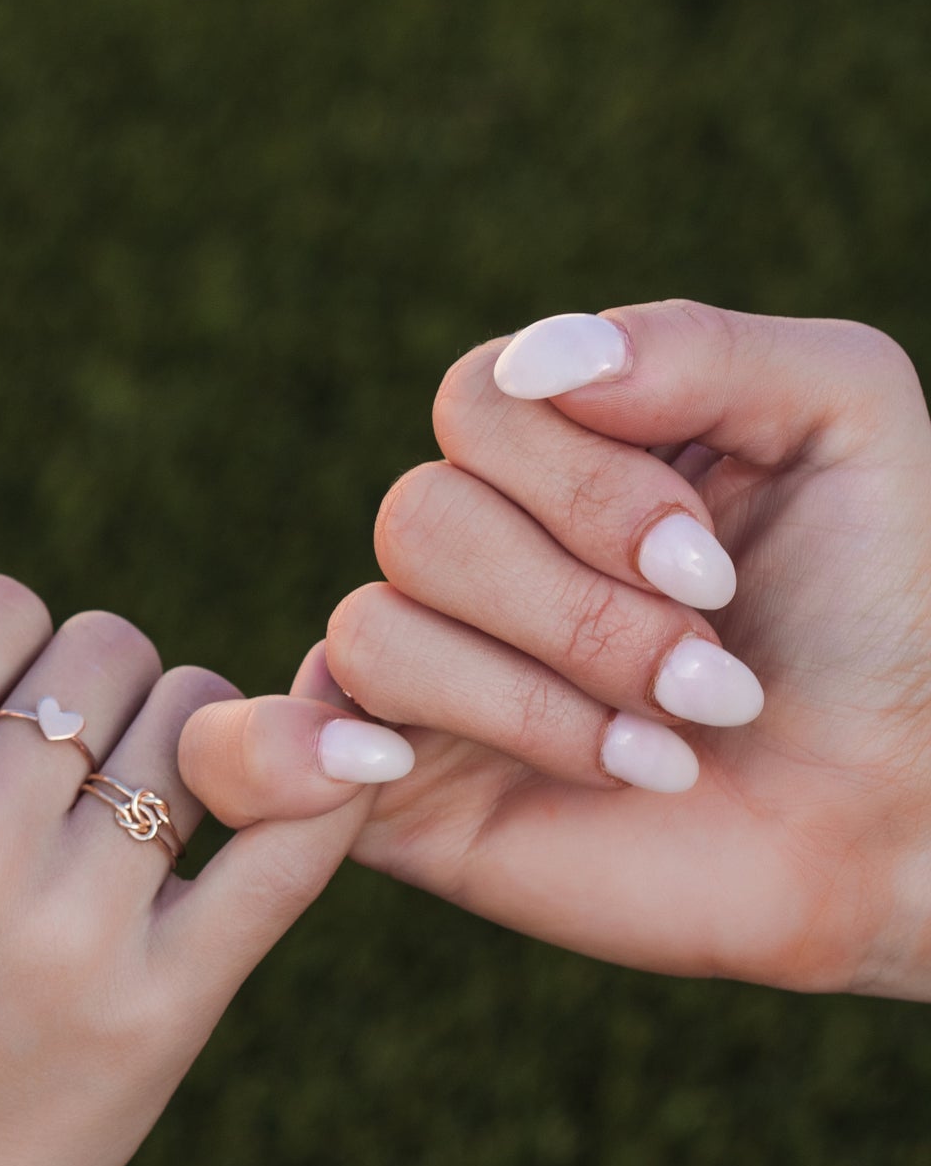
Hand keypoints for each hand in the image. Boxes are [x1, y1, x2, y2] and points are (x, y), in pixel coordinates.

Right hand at [0, 524, 367, 1165]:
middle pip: (105, 650)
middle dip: (84, 691)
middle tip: (46, 782)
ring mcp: (70, 931)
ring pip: (198, 721)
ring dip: (179, 736)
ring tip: (120, 813)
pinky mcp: (161, 1012)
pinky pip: (285, 853)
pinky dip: (333, 778)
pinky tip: (357, 740)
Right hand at [179, 300, 930, 996]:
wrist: (895, 821)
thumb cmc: (876, 620)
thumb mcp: (845, 423)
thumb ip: (700, 344)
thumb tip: (538, 365)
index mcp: (559, 454)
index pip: (479, 404)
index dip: (585, 484)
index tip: (713, 566)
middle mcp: (480, 551)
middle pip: (422, 517)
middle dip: (584, 609)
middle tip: (713, 682)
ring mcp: (430, 670)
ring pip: (379, 625)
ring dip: (540, 697)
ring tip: (662, 752)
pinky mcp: (394, 791)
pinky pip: (294, 734)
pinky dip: (354, 741)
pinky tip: (446, 768)